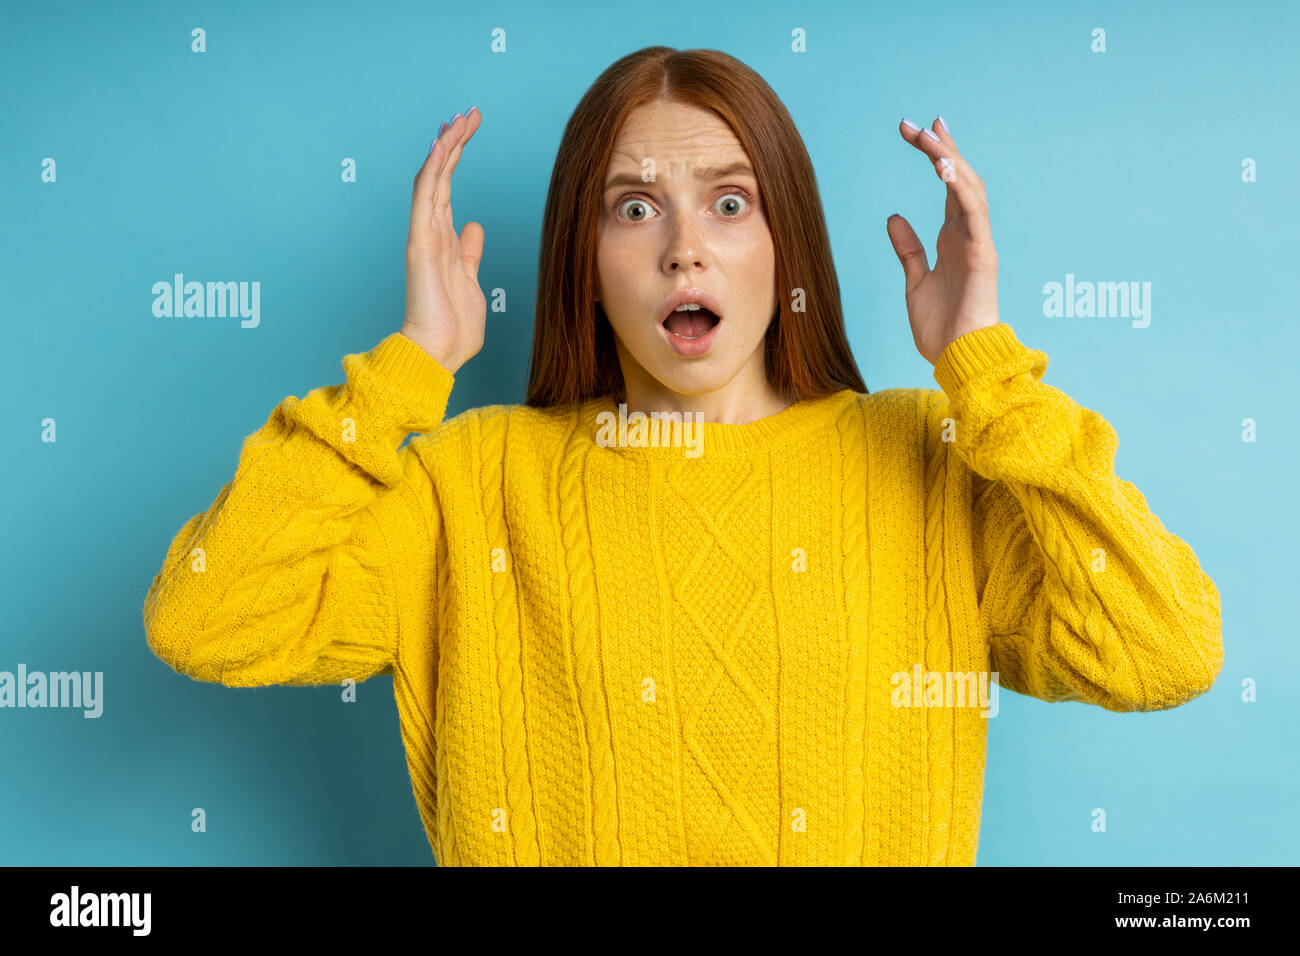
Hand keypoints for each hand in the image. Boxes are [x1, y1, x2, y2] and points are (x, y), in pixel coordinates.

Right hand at [401, 107, 485, 374]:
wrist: (437, 355)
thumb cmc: (453, 328)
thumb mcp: (471, 282)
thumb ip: (470, 253)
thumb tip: (473, 228)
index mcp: (444, 242)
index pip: (448, 190)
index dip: (458, 159)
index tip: (470, 131)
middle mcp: (431, 234)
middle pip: (441, 177)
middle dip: (454, 143)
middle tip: (469, 113)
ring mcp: (424, 237)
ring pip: (432, 180)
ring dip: (446, 147)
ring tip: (460, 118)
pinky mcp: (421, 245)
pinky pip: (425, 198)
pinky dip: (434, 169)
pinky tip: (442, 144)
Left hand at [886, 116, 999, 366]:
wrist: (957, 359)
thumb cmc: (940, 328)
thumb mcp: (914, 282)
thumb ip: (908, 249)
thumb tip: (894, 217)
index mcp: (954, 238)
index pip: (949, 186)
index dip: (938, 155)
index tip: (919, 130)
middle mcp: (968, 234)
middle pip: (959, 178)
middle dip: (940, 147)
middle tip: (916, 123)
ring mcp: (978, 242)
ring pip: (968, 188)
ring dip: (949, 159)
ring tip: (928, 136)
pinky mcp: (982, 254)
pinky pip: (974, 213)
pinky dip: (961, 187)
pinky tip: (944, 166)